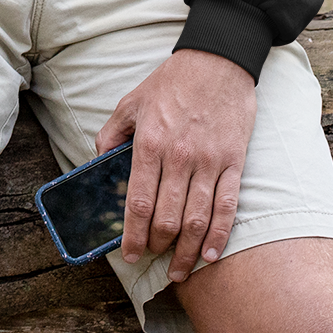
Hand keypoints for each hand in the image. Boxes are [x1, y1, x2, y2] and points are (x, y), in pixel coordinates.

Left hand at [96, 48, 255, 282]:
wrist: (217, 61)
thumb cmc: (171, 82)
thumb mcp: (130, 102)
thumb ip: (111, 134)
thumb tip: (97, 162)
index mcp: (149, 143)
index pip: (137, 202)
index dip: (131, 235)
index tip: (127, 254)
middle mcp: (178, 157)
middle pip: (167, 217)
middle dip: (157, 245)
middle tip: (153, 258)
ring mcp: (209, 162)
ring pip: (197, 219)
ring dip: (187, 252)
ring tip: (179, 271)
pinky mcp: (234, 162)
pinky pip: (227, 207)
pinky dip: (219, 235)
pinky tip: (210, 254)